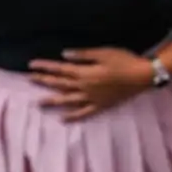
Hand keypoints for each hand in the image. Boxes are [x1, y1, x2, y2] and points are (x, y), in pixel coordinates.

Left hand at [27, 47, 156, 119]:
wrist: (142, 76)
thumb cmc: (124, 60)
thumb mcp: (103, 52)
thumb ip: (83, 55)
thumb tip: (64, 55)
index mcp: (85, 72)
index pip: (60, 69)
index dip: (45, 67)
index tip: (31, 65)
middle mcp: (85, 87)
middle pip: (60, 84)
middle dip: (43, 81)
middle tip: (28, 80)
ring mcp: (92, 99)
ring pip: (67, 101)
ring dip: (52, 101)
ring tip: (38, 103)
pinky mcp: (100, 106)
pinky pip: (83, 114)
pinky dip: (72, 117)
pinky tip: (62, 119)